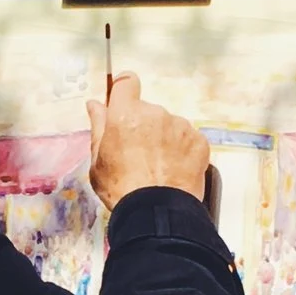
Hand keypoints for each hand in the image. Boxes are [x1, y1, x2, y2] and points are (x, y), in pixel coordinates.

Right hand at [86, 72, 207, 211]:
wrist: (157, 211)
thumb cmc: (122, 188)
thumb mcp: (98, 158)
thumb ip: (98, 126)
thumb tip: (95, 105)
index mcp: (126, 114)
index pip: (127, 83)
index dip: (125, 88)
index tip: (125, 97)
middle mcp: (156, 114)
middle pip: (149, 111)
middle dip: (144, 126)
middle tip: (140, 154)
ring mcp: (181, 127)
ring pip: (171, 126)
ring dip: (166, 139)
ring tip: (160, 166)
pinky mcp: (199, 142)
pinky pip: (189, 139)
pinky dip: (183, 151)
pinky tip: (175, 169)